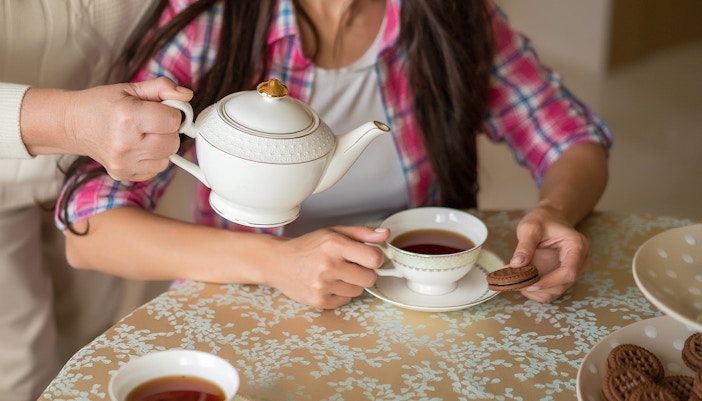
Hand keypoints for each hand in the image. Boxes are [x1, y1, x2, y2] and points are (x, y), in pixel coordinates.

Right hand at [64, 77, 192, 180]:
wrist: (73, 125)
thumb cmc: (102, 105)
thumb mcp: (131, 88)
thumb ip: (162, 88)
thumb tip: (186, 95)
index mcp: (128, 117)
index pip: (173, 121)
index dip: (172, 113)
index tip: (160, 110)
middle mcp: (126, 143)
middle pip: (173, 142)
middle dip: (168, 131)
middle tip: (150, 123)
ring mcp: (124, 163)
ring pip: (167, 158)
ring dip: (161, 146)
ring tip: (142, 135)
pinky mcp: (124, 175)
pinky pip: (156, 169)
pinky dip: (152, 159)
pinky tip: (137, 147)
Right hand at [267, 226, 389, 308]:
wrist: (278, 262)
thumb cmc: (308, 246)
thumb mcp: (333, 232)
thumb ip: (362, 233)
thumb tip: (385, 234)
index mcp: (335, 245)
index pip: (374, 258)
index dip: (374, 258)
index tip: (367, 256)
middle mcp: (329, 266)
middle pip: (370, 278)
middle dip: (364, 272)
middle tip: (350, 266)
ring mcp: (323, 285)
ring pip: (358, 291)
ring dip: (351, 284)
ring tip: (335, 274)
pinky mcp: (319, 301)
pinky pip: (345, 301)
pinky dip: (340, 294)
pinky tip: (328, 284)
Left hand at [508, 206, 589, 302]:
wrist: (551, 219)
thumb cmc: (543, 220)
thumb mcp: (530, 228)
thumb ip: (524, 246)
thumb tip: (515, 265)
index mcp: (577, 246)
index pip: (569, 272)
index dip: (549, 282)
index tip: (529, 283)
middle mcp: (581, 261)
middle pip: (564, 284)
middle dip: (539, 287)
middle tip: (516, 281)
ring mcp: (575, 271)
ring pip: (557, 291)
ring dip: (536, 291)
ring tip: (518, 278)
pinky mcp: (565, 277)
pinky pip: (552, 291)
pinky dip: (537, 291)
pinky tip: (525, 280)